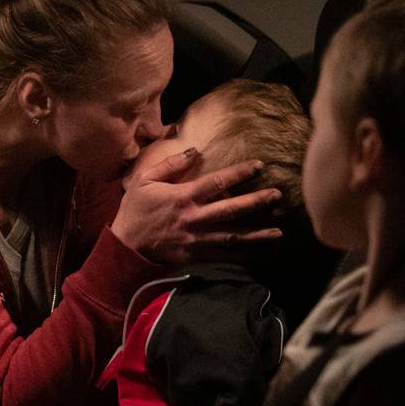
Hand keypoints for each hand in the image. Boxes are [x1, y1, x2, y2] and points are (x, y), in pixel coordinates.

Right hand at [110, 150, 284, 264]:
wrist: (125, 247)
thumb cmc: (135, 211)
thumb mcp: (145, 180)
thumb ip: (170, 164)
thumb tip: (195, 150)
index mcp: (183, 197)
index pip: (217, 181)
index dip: (240, 173)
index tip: (259, 166)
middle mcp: (194, 218)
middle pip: (231, 209)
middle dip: (256, 202)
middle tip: (278, 195)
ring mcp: (196, 239)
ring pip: (232, 236)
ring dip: (257, 234)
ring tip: (279, 231)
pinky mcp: (195, 255)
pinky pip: (223, 255)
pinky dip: (242, 255)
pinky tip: (258, 253)